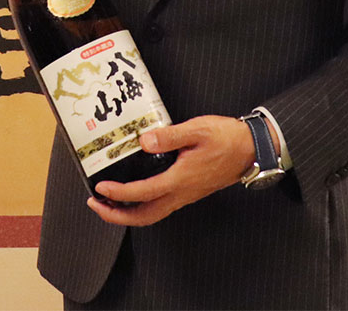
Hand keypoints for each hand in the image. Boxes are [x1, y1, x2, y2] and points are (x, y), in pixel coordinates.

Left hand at [87, 116, 254, 226]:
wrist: (251, 149)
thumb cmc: (226, 138)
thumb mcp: (197, 129)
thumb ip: (169, 136)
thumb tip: (143, 141)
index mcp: (181, 179)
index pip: (143, 193)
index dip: (119, 193)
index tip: (100, 188)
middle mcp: (182, 193)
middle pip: (145, 217)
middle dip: (117, 215)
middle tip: (95, 205)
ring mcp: (186, 195)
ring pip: (152, 214)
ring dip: (128, 213)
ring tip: (108, 203)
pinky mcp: (189, 192)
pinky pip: (161, 207)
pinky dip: (141, 206)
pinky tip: (134, 194)